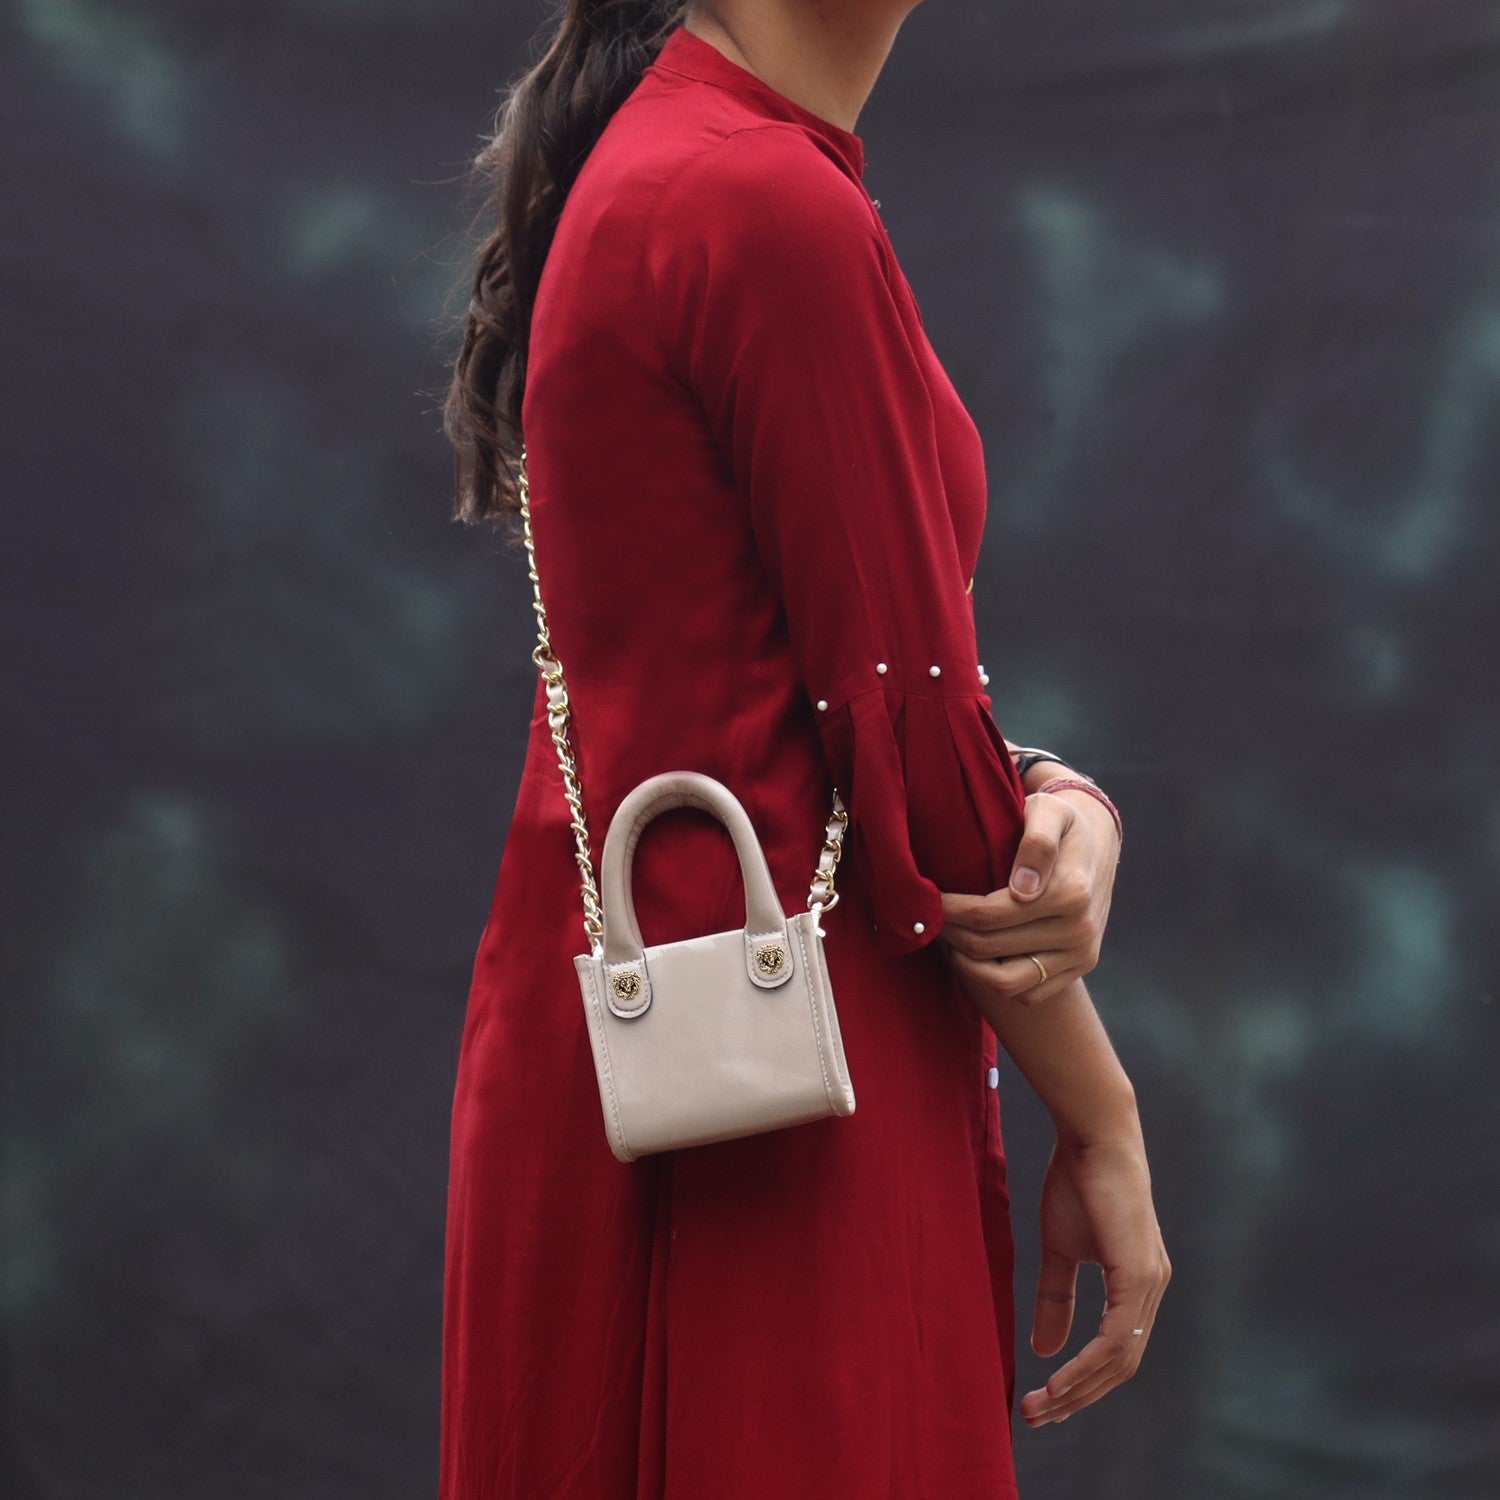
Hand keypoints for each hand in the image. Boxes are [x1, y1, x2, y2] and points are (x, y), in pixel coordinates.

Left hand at [937, 784, 1119, 1008]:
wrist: (1097, 842)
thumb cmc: (1060, 821)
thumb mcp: (1049, 811)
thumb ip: (1037, 842)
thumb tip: (1023, 888)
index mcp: (1070, 893)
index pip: (988, 915)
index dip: (949, 911)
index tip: (927, 900)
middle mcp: (1079, 929)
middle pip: (989, 948)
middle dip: (950, 934)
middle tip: (931, 918)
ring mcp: (1081, 954)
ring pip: (1007, 983)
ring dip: (968, 966)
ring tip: (950, 939)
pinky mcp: (1080, 968)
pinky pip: (1029, 994)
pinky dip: (996, 981)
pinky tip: (977, 955)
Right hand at [1019, 1130, 1170, 1428]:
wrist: (1093, 1137)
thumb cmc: (1078, 1183)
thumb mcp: (1059, 1249)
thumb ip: (1056, 1298)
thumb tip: (1045, 1349)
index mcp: (1137, 1285)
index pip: (1116, 1351)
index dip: (1083, 1381)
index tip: (1045, 1402)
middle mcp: (1151, 1289)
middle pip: (1120, 1366)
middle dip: (1078, 1397)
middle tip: (1036, 1417)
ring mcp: (1149, 1283)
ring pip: (1120, 1359)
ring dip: (1079, 1389)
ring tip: (1041, 1406)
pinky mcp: (1138, 1275)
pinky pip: (1116, 1337)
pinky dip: (1087, 1364)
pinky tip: (1060, 1379)